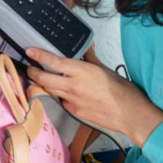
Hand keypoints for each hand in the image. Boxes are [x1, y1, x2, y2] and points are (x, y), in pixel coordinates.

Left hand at [26, 47, 162, 147]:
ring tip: (44, 78)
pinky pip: (62, 102)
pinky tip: (67, 94)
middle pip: (44, 79)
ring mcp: (73, 101)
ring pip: (50, 91)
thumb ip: (90, 58)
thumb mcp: (105, 69)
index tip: (30, 51)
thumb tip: (86, 46)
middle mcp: (74, 86)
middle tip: (31, 67)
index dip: (39, 56)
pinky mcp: (75, 112)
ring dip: (45, 84)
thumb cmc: (123, 92)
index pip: (53, 62)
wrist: (132, 115)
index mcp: (82, 72)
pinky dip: (61, 97)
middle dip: (33, 72)